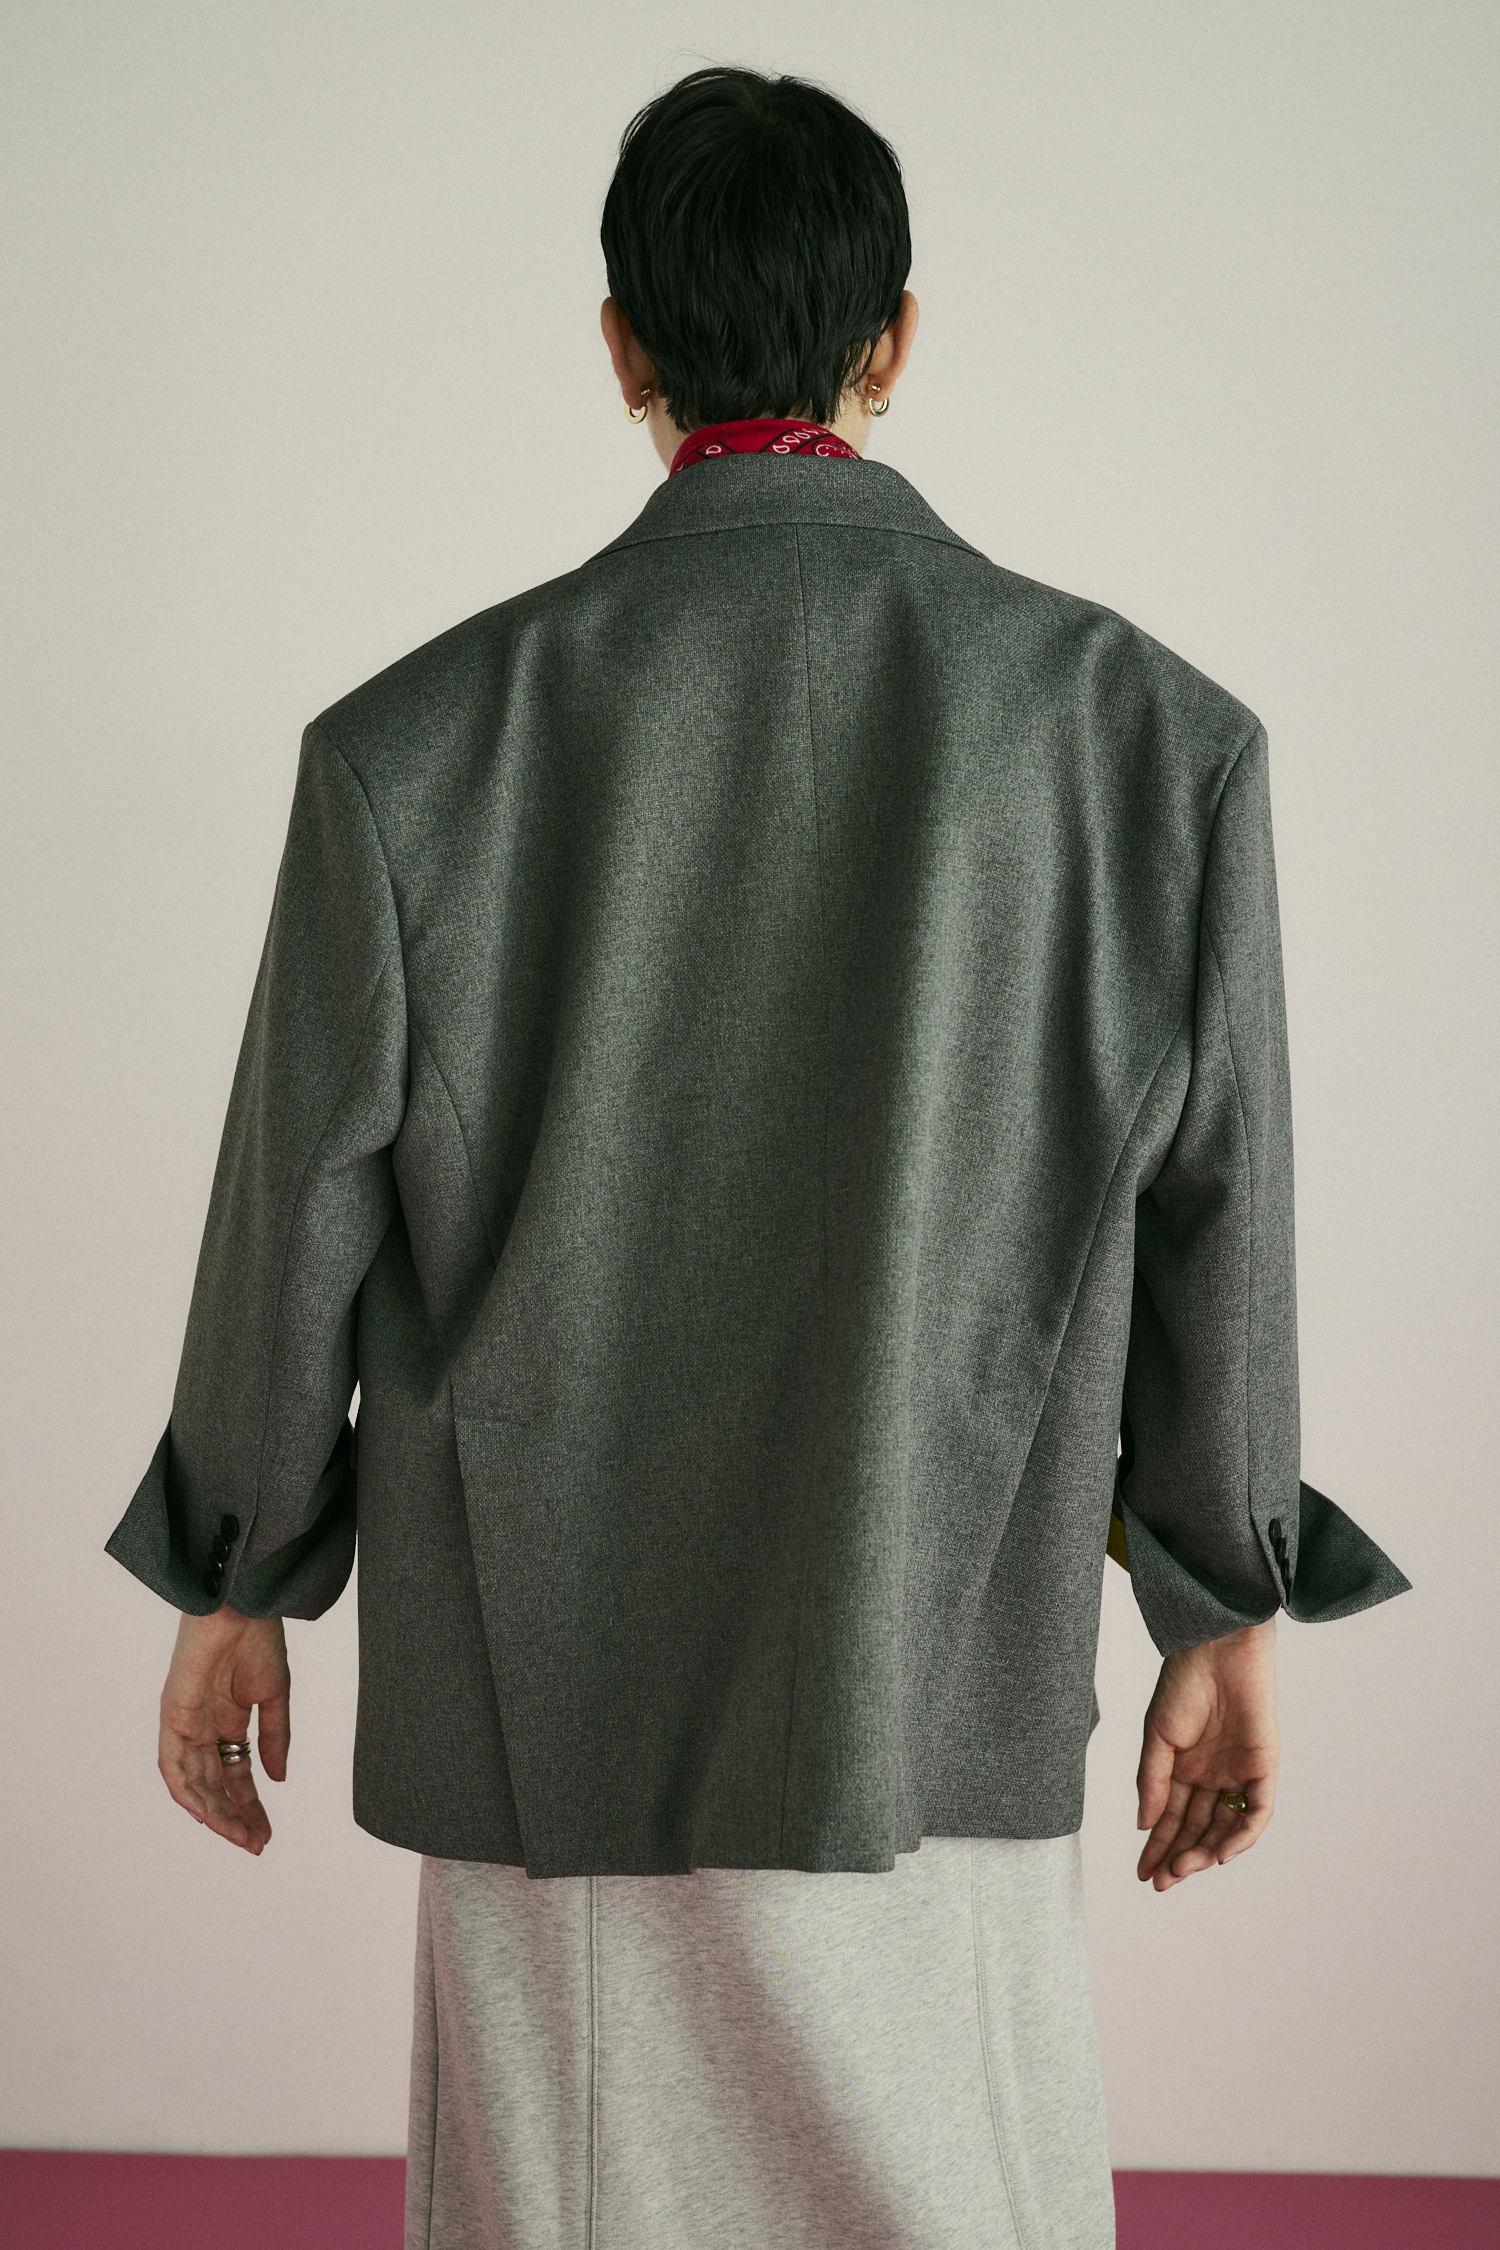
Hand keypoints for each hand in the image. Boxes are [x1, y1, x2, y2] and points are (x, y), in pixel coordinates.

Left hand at [157, 1607, 289, 1854]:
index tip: (266, 1833)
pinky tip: (205, 1814)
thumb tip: (278, 1779)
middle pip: (216, 1786)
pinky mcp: (172, 1715)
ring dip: (215, 1813)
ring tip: (239, 1836)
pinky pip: (172, 1765)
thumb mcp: (275, 1696)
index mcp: (228, 1721)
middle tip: (256, 1843)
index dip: (251, 1807)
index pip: (236, 1776)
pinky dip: (186, 1792)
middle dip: (235, 1818)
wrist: (244, 1605)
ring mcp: (186, 1723)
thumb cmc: (259, 1637)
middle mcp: (204, 1728)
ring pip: (194, 1783)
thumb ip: (275, 1738)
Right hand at [1136, 1618, 1277, 1890]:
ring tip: (1185, 1869)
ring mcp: (1237, 1774)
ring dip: (1206, 1852)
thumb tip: (1144, 1826)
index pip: (1170, 1818)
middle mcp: (1210, 1776)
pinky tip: (1220, 1852)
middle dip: (1180, 1857)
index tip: (1143, 1874)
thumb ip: (1151, 1781)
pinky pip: (1256, 1812)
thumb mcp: (1157, 1736)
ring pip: (1225, 1827)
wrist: (1217, 1648)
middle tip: (1164, 1880)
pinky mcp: (1264, 1768)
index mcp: (1182, 1767)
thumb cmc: (1182, 1683)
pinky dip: (1241, 1835)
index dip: (1157, 1847)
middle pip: (1197, 1828)